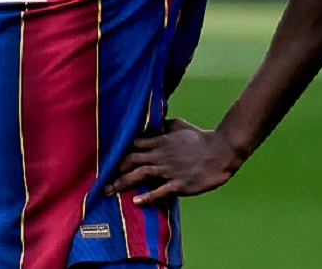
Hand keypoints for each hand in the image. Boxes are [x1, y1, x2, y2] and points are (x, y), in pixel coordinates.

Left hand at [104, 118, 244, 205]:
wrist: (221, 151)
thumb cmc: (201, 138)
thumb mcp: (179, 125)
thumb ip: (164, 123)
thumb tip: (153, 119)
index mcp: (159, 142)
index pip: (131, 145)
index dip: (117, 152)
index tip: (105, 160)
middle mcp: (159, 155)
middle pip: (130, 160)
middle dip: (114, 170)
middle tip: (100, 180)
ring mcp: (168, 170)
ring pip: (140, 174)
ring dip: (123, 183)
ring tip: (110, 191)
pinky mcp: (179, 184)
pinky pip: (160, 190)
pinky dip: (148, 196)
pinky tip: (136, 201)